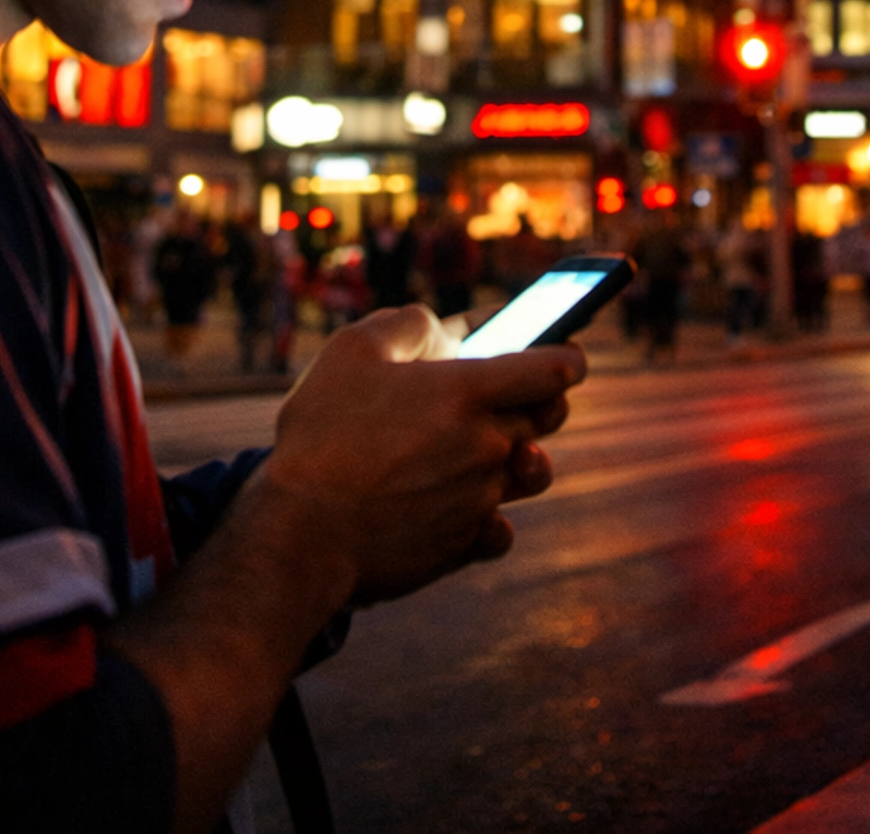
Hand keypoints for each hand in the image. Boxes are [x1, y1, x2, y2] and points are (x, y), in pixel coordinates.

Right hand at [265, 304, 582, 603]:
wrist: (302, 533)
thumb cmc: (324, 433)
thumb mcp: (354, 350)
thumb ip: (409, 324)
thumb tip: (448, 327)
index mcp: (469, 392)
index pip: (554, 369)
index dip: (567, 355)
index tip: (566, 351)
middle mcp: (487, 445)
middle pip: (548, 417)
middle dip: (542, 399)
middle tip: (521, 392)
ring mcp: (478, 500)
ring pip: (529, 474)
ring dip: (523, 456)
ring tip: (496, 448)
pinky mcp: (460, 545)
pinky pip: (499, 530)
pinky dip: (492, 517)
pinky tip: (469, 507)